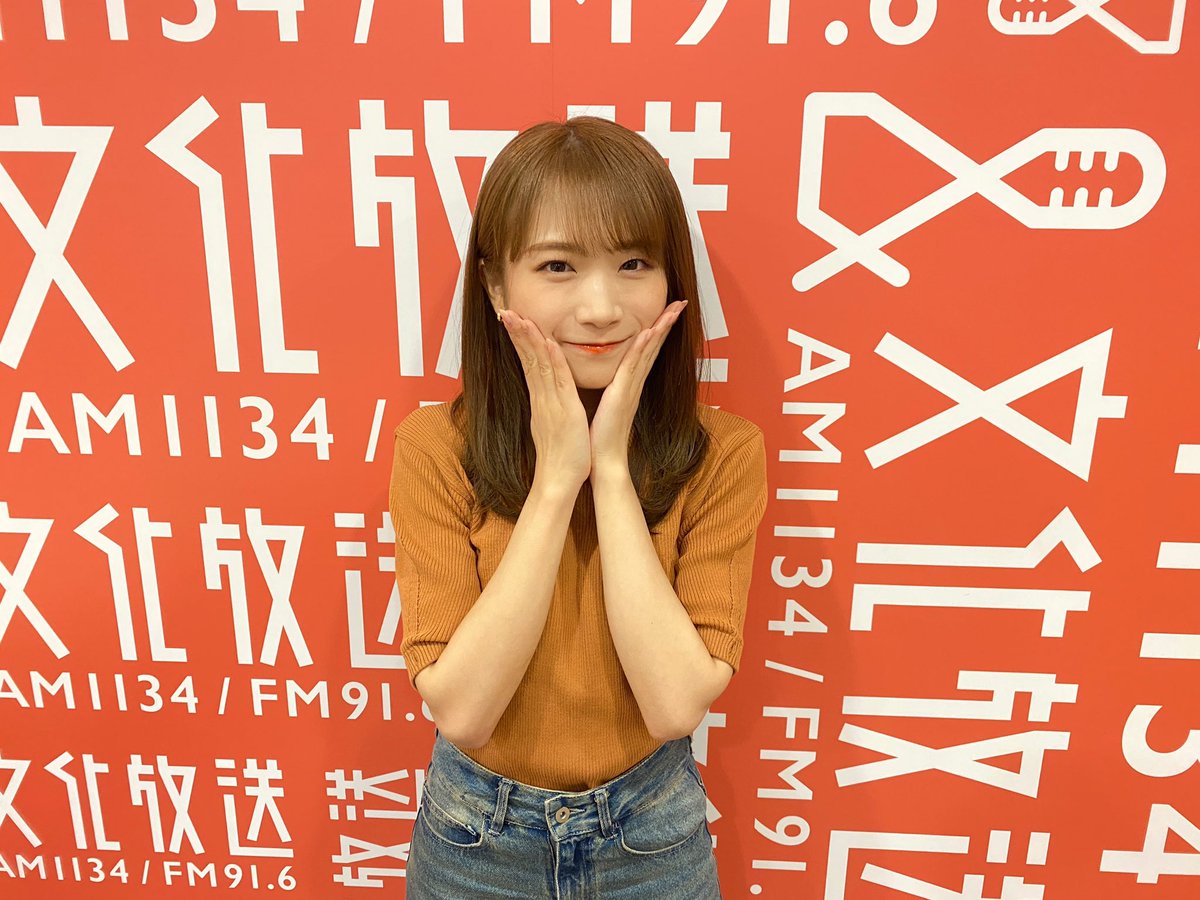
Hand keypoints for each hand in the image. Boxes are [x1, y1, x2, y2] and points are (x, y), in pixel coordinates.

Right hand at [499, 309, 592, 489]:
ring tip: (520, 317)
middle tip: (507, 311)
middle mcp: (541, 398)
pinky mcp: (565, 410)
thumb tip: (545, 398)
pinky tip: (548, 343)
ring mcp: (551, 403)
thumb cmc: (561, 456)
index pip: (527, 364)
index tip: (513, 321)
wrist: (559, 480)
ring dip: (530, 340)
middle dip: (517, 334)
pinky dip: (552, 361)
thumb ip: (548, 408)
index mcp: (540, 400)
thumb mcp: (552, 425)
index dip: (520, 341)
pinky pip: (557, 381)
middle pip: (527, 359)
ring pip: (538, 365)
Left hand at [589, 300, 687, 476]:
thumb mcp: (606, 405)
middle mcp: (635, 383)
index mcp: (630, 385)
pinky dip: (643, 348)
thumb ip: (611, 391)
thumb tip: (609, 382)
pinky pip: (634, 366)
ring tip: (674, 309)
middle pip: (654, 347)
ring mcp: (631, 387)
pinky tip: (650, 332)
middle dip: (667, 323)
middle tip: (681, 302)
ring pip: (648, 351)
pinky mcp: (622, 393)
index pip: (646, 351)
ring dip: (661, 329)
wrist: (603, 460)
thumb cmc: (602, 436)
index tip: (668, 312)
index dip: (658, 331)